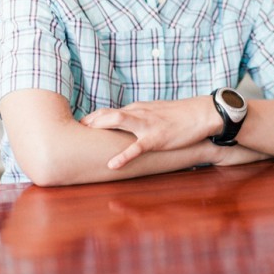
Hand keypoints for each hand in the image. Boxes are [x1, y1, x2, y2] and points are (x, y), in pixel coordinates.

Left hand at [80, 96, 215, 169]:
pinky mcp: (156, 137)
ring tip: (84, 139)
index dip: (92, 119)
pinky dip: (123, 156)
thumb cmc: (180, 115)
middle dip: (89, 122)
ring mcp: (146, 124)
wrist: (201, 113)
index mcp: (137, 109)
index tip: (78, 128)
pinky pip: (136, 147)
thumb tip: (127, 126)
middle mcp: (138, 113)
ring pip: (118, 121)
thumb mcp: (156, 113)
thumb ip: (140, 118)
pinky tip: (112, 165)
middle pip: (107, 114)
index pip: (109, 112)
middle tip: (72, 133)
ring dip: (99, 127)